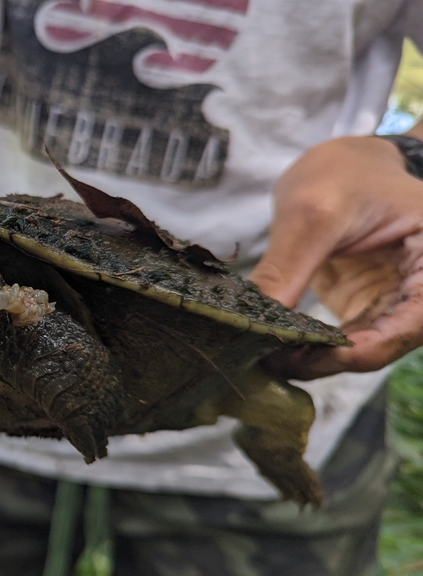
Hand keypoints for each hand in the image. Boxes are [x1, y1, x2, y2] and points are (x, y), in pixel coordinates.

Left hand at [250, 131, 422, 379]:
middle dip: (321, 359)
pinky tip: (270, 346)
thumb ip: (287, 269)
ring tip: (260, 354)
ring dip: (310, 359)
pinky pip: (341, 340)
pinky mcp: (368, 310)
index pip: (406, 327)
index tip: (295, 354)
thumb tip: (253, 325)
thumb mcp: (315, 211)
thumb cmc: (347, 174)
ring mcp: (396, 305)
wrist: (348, 165)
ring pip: (357, 351)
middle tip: (265, 358)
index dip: (351, 351)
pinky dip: (306, 346)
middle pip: (379, 347)